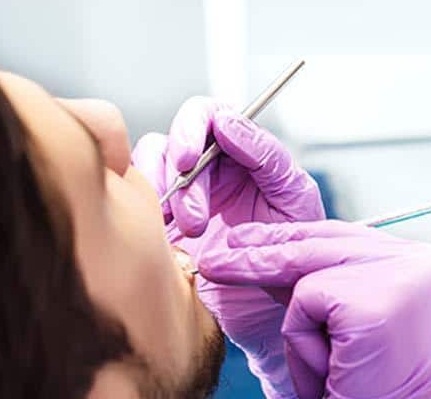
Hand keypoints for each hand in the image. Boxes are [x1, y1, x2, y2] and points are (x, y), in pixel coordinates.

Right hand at [132, 97, 324, 398]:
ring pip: (147, 172)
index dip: (191, 128)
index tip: (189, 159)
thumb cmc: (295, 254)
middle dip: (179, 178)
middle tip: (195, 219)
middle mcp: (208, 170)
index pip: (207, 115)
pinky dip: (143, 218)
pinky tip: (168, 243)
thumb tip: (229, 122)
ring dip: (161, 198)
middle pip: (170, 143)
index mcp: (242, 154)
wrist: (276, 315)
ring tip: (190, 236)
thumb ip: (266, 156)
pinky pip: (135, 206)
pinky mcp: (161, 229)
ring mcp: (181, 198)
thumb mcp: (293, 200)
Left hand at [199, 220, 430, 398]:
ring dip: (300, 327)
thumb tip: (260, 248)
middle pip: (323, 243)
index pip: (346, 234)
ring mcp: (398, 277)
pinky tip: (333, 368)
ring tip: (325, 364)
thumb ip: (318, 280)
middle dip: (262, 252)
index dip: (292, 237)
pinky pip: (305, 303)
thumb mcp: (342, 317)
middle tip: (216, 258)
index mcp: (422, 261)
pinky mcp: (370, 304)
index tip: (249, 239)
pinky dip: (304, 343)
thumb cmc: (369, 382)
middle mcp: (419, 260)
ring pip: (308, 275)